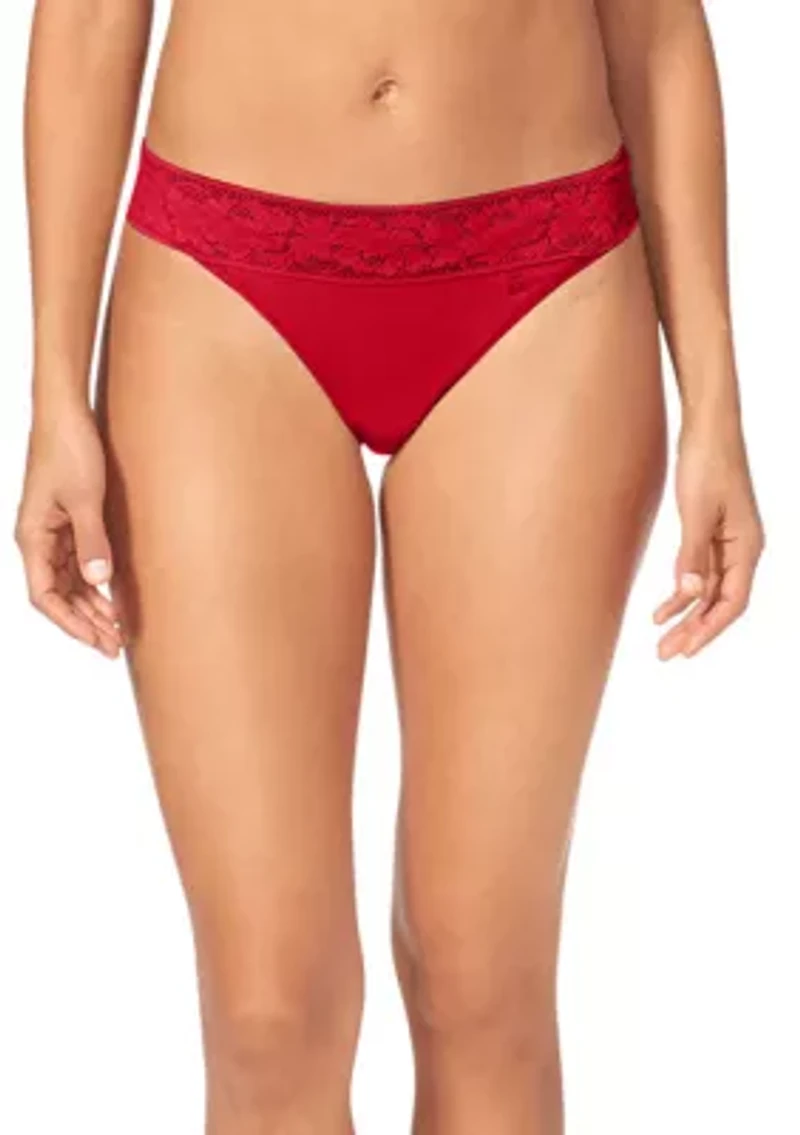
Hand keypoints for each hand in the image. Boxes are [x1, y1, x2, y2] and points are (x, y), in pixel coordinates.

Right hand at [15, 399, 124, 657]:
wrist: (66, 413)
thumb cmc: (69, 448)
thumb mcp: (86, 498)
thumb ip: (92, 541)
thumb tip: (98, 582)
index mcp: (32, 537)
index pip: (44, 596)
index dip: (70, 623)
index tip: (97, 641)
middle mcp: (38, 539)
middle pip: (58, 595)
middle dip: (86, 623)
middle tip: (116, 646)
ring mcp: (53, 532)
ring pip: (70, 582)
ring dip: (92, 607)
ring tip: (118, 630)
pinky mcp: (68, 521)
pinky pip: (79, 563)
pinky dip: (96, 584)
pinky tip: (115, 598)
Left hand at [654, 418, 763, 659]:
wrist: (707, 426)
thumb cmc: (707, 461)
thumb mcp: (696, 510)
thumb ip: (693, 554)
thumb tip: (691, 594)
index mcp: (747, 546)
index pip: (733, 601)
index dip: (710, 628)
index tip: (686, 649)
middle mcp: (741, 549)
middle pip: (719, 602)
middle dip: (693, 631)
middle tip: (665, 654)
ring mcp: (726, 542)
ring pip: (707, 592)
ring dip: (685, 617)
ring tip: (660, 641)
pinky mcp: (709, 533)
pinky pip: (698, 573)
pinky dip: (680, 592)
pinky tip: (661, 610)